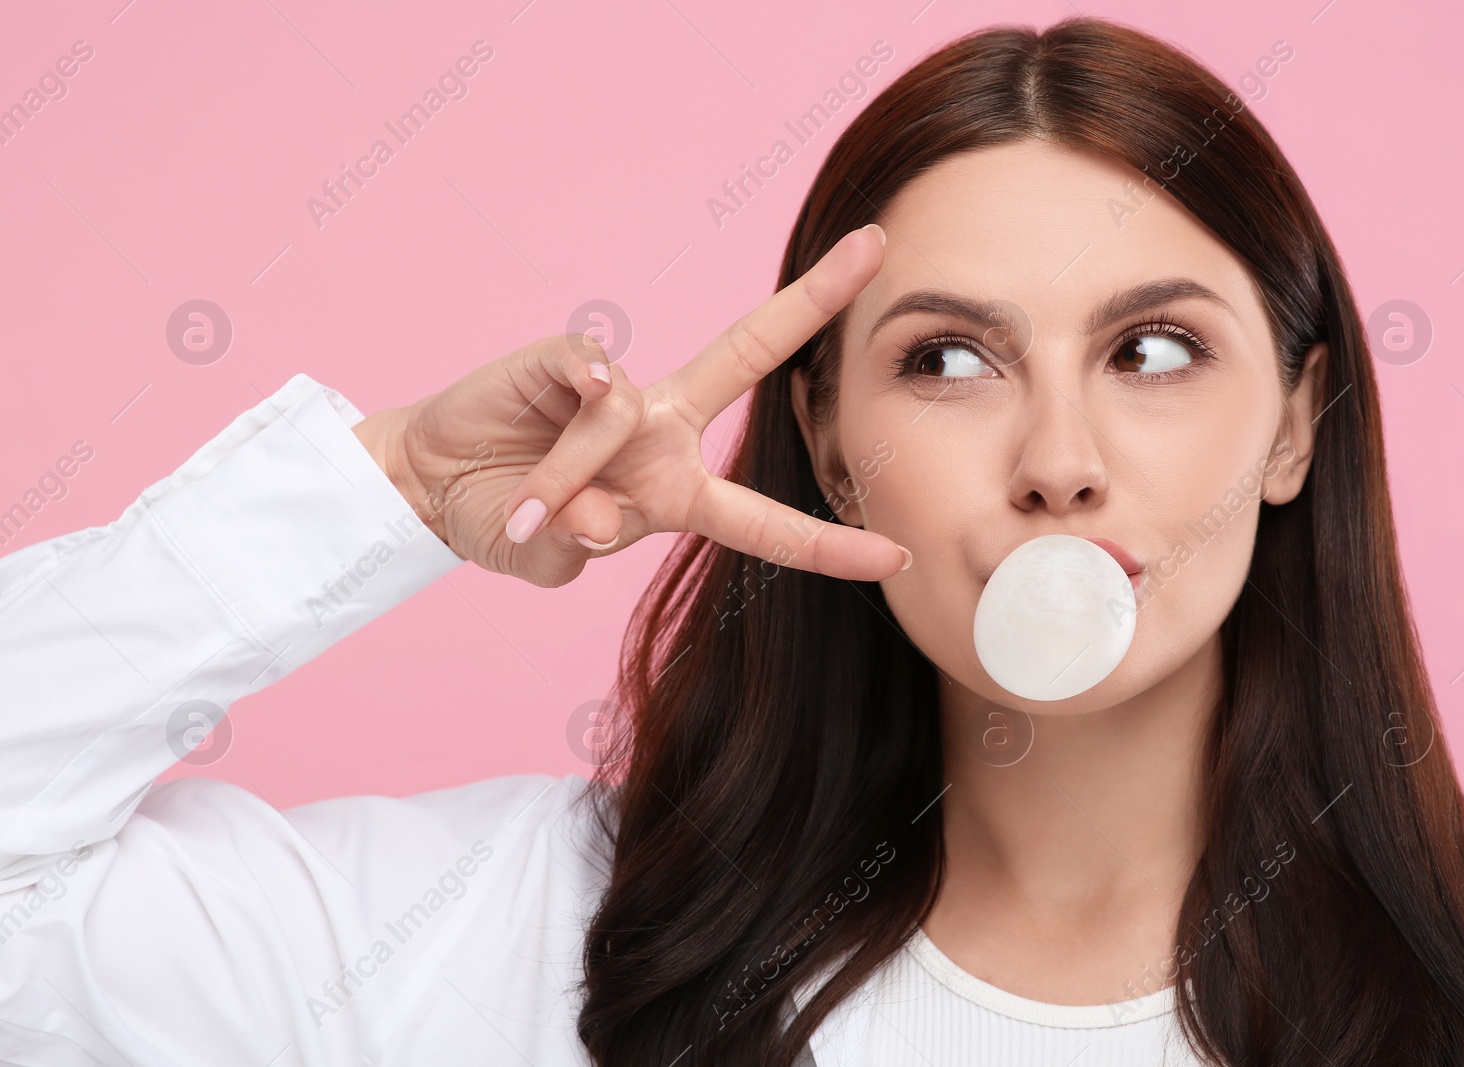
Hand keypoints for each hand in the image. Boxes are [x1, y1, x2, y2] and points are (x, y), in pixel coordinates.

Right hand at [352, 223, 909, 588]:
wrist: (427, 485)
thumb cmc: (502, 521)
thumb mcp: (547, 557)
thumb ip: (580, 544)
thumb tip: (601, 514)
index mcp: (676, 493)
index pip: (766, 522)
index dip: (828, 544)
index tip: (894, 554)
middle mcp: (662, 432)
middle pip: (752, 356)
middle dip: (813, 300)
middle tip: (875, 245)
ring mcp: (618, 391)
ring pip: (627, 413)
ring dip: (568, 473)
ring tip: (523, 508)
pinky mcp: (567, 358)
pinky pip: (591, 376)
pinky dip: (571, 409)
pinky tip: (545, 411)